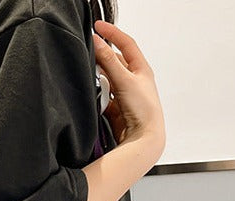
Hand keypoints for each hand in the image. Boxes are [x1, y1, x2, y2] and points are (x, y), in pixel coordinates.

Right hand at [92, 20, 165, 155]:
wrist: (144, 139)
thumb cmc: (144, 111)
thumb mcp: (124, 80)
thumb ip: (108, 61)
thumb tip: (98, 42)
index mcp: (142, 69)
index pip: (126, 44)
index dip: (112, 33)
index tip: (97, 26)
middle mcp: (135, 81)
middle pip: (114, 63)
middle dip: (102, 61)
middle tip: (90, 57)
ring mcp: (126, 96)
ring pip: (107, 82)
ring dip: (100, 83)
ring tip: (96, 86)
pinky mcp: (118, 110)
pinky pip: (104, 99)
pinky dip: (99, 99)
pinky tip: (98, 102)